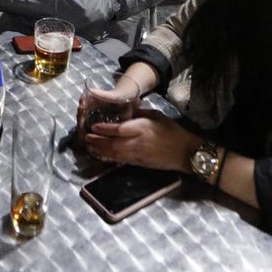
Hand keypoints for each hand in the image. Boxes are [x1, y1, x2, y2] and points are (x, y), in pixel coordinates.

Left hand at [84, 108, 199, 172]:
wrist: (185, 152)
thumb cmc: (172, 131)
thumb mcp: (157, 116)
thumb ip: (140, 113)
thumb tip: (128, 107)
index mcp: (142, 128)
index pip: (119, 129)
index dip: (104, 129)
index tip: (93, 127)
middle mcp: (137, 143)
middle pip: (113, 144)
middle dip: (98, 142)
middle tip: (86, 138)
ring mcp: (138, 155)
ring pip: (115, 154)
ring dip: (101, 151)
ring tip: (90, 147)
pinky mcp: (140, 164)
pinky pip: (121, 161)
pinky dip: (110, 159)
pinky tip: (103, 156)